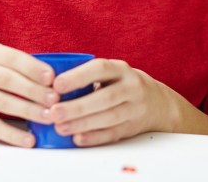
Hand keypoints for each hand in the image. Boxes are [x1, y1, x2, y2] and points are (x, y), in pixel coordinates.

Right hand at [0, 41, 57, 146]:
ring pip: (3, 103)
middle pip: (9, 80)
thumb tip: (51, 77)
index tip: (52, 77)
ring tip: (48, 116)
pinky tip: (29, 138)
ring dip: (29, 111)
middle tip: (55, 99)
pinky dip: (13, 134)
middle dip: (35, 91)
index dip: (33, 68)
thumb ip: (15, 64)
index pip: (12, 58)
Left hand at [45, 59, 177, 145]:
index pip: (100, 69)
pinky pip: (113, 133)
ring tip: (60, 127)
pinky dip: (94, 137)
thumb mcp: (111, 73)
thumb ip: (87, 76)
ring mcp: (135, 108)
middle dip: (77, 106)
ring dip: (82, 123)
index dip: (78, 76)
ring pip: (108, 117)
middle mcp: (131, 87)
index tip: (56, 85)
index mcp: (121, 69)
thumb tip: (50, 84)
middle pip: (105, 97)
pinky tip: (78, 138)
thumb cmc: (122, 84)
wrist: (157, 102)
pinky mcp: (133, 127)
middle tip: (53, 112)